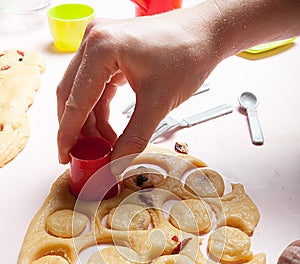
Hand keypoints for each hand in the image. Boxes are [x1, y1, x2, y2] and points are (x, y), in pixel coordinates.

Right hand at [56, 6, 219, 171]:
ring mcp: (99, 44)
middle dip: (78, 130)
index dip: (68, 134)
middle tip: (83, 157)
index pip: (75, 100)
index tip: (65, 156)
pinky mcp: (109, 52)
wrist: (206, 34)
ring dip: (91, 123)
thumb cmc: (188, 54)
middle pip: (71, 95)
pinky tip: (109, 132)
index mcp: (101, 48)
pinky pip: (96, 87)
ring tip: (103, 148)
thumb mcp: (158, 103)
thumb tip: (115, 164)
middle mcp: (94, 40)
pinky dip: (100, 112)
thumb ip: (133, 138)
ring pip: (83, 93)